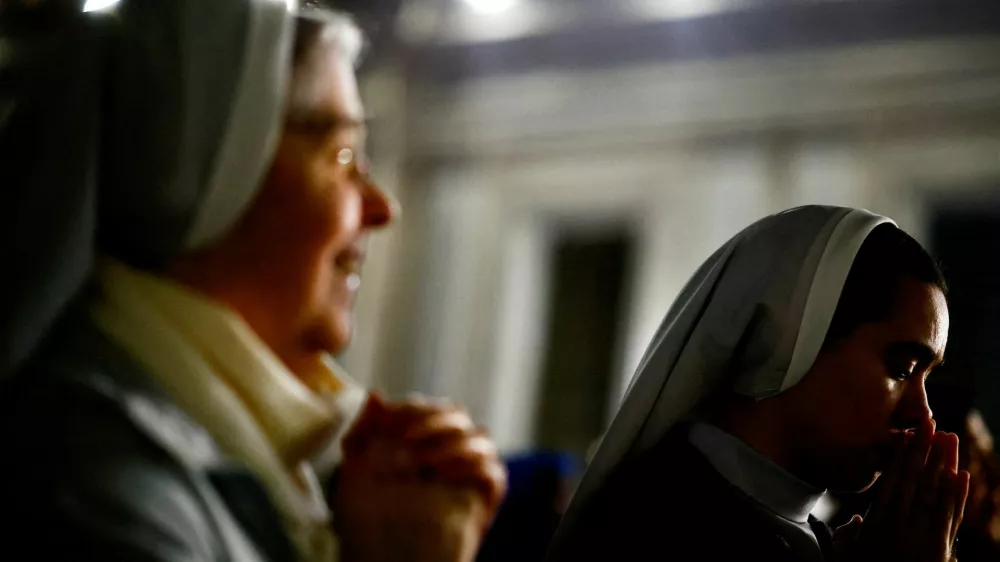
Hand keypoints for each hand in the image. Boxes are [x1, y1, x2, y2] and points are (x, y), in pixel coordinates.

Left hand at [331, 393, 506, 561]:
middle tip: (407, 438)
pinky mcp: (479, 503)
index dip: (411, 407)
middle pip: (457, 414)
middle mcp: (444, 457)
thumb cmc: (366, 526)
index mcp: (418, 446)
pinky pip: (495, 473)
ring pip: (481, 437)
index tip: (388, 418)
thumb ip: (363, 433)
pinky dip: (474, 466)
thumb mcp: (355, 473)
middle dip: (433, 419)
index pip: (428, 407)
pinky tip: (443, 475)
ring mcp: (463, 479)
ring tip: (423, 463)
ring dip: (452, 441)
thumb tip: (376, 395)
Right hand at [840, 418, 970, 561]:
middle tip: (930, 423)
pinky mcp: (941, 548)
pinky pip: (951, 517)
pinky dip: (958, 496)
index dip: (901, 456)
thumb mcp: (845, 557)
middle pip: (916, 481)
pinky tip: (962, 476)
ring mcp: (925, 536)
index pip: (892, 482)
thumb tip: (853, 519)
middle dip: (924, 450)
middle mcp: (903, 525)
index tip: (906, 434)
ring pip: (937, 494)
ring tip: (950, 439)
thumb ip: (845, 536)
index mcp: (878, 523)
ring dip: (944, 464)